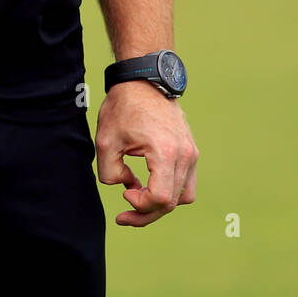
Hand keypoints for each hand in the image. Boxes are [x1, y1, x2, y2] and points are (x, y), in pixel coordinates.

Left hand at [95, 80, 197, 226]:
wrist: (143, 80)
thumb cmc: (123, 107)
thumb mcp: (106, 142)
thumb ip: (111, 174)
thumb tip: (128, 188)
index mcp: (165, 152)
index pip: (160, 199)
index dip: (140, 206)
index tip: (124, 193)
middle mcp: (185, 155)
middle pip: (171, 203)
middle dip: (145, 214)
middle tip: (123, 216)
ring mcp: (191, 153)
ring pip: (182, 197)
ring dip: (159, 205)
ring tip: (138, 201)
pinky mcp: (191, 150)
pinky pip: (186, 184)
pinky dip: (170, 191)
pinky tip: (150, 186)